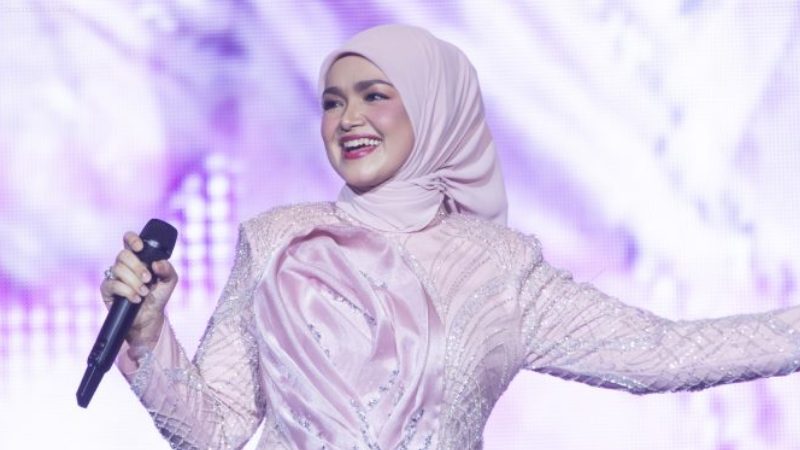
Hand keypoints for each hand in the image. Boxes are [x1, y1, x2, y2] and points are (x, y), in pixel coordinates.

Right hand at [99, 231, 178, 353]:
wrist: (150, 316)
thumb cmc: (158, 295)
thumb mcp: (169, 281)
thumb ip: (167, 269)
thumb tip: (157, 263)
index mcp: (138, 257)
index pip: (129, 240)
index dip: (132, 239)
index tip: (140, 247)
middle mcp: (124, 264)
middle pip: (123, 254)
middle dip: (137, 266)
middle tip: (148, 279)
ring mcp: (114, 276)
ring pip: (118, 269)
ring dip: (134, 281)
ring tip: (144, 292)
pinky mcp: (107, 289)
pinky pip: (112, 284)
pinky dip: (127, 291)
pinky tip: (136, 298)